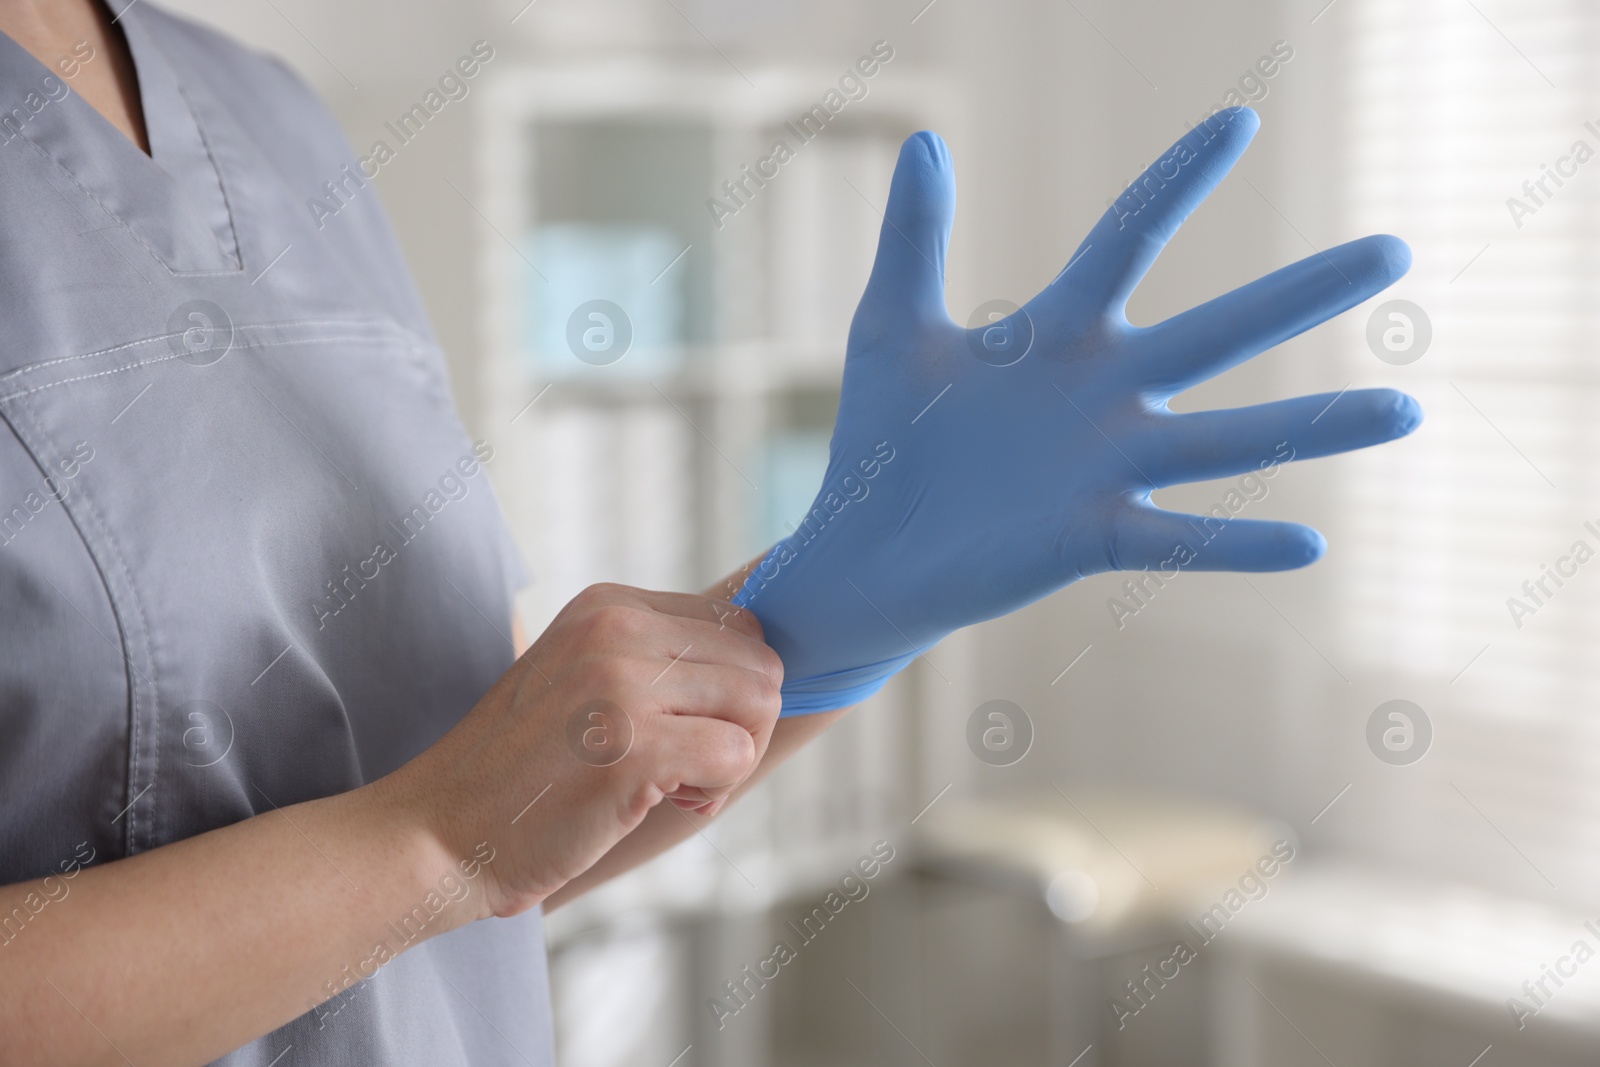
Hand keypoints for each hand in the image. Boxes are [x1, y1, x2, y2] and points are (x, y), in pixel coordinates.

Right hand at [383, 584, 782, 918]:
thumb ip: (657, 660)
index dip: (729, 691)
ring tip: (672, 783)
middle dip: (742, 724)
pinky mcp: (633, 744)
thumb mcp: (584, 679)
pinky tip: (658, 801)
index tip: (679, 730)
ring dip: (731, 757)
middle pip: (761, 661)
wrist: (440, 832)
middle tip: (686, 766)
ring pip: (760, 703)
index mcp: (609, 604)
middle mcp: (617, 626)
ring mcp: (622, 681)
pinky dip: (714, 792)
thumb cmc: (522, 773)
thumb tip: (767, 674)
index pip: (738, 623)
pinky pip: (737, 755)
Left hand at [735, 106, 1421, 713]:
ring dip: (1314, 427)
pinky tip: (1309, 544)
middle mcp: (1101, 396)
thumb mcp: (889, 327)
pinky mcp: (1089, 537)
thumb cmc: (882, 441)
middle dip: (1304, 294)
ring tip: (1405, 409)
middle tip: (1395, 252)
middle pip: (1219, 332)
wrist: (863, 549)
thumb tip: (923, 139)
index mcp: (1056, 336)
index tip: (1240, 120)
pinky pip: (1176, 537)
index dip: (1180, 181)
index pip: (1130, 239)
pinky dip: (1236, 543)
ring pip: (1227, 440)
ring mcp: (1105, 468)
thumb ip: (914, 239)